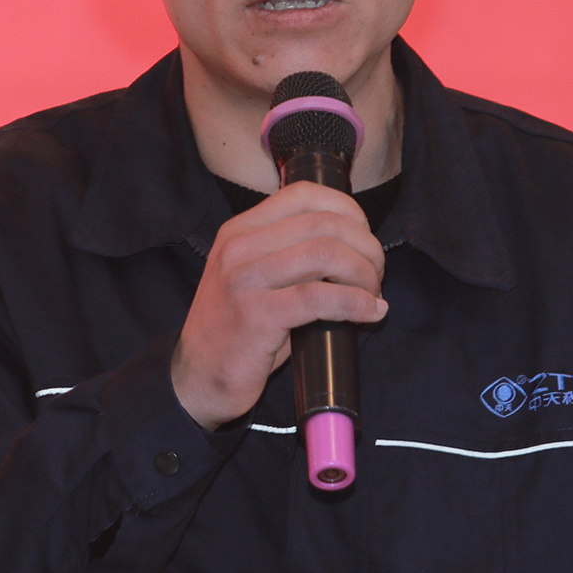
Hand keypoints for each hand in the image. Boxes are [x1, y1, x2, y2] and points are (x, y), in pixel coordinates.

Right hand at [170, 181, 388, 429]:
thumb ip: (289, 255)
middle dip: (365, 247)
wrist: (197, 378)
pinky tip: (369, 313)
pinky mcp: (256, 316)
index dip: (347, 209)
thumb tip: (352, 250)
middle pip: (322, 224)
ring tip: (372, 294)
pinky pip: (319, 297)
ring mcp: (244, 281)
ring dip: (363, 273)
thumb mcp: (253, 278)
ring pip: (325, 255)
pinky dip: (355, 303)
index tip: (364, 236)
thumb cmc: (237, 330)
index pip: (303, 194)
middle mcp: (238, 248)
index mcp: (239, 231)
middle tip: (375, 274)